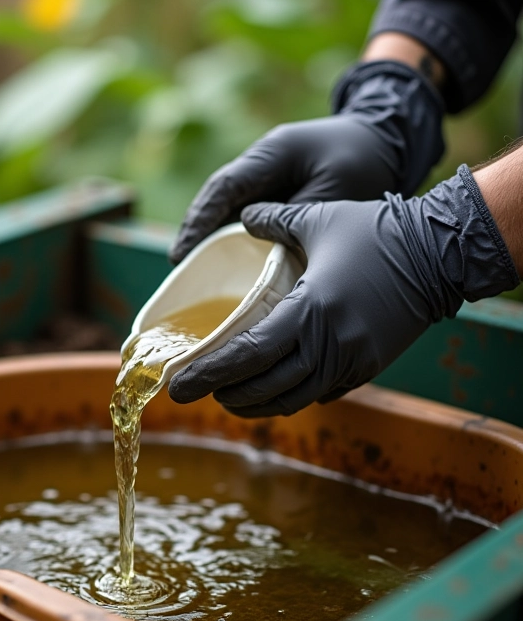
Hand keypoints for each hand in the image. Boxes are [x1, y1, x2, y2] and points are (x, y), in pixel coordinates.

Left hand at [168, 166, 517, 416]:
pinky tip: (270, 390)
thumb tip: (241, 217)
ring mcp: (350, 363)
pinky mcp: (366, 369)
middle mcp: (328, 345)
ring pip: (290, 399)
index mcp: (309, 310)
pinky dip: (289, 396)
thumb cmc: (378, 233)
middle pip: (263, 387)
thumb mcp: (320, 219)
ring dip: (253, 403)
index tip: (179, 385)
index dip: (209, 373)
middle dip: (223, 395)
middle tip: (192, 392)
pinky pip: (319, 394)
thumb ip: (274, 220)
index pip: (247, 355)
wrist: (440, 255)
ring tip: (227, 397)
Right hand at [169, 61, 444, 263]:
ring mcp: (265, 176)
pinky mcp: (274, 191)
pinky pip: (245, 213)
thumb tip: (263, 249)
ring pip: (227, 206)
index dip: (200, 220)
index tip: (183, 252)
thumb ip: (297, 220)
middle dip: (196, 230)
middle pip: (217, 197)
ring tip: (193, 269)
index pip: (224, 187)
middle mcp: (260, 163)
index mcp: (271, 153)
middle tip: (179, 265)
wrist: (386, 140)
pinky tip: (224, 262)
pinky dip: (233, 236)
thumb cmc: (363, 161)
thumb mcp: (334, 193)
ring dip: (210, 235)